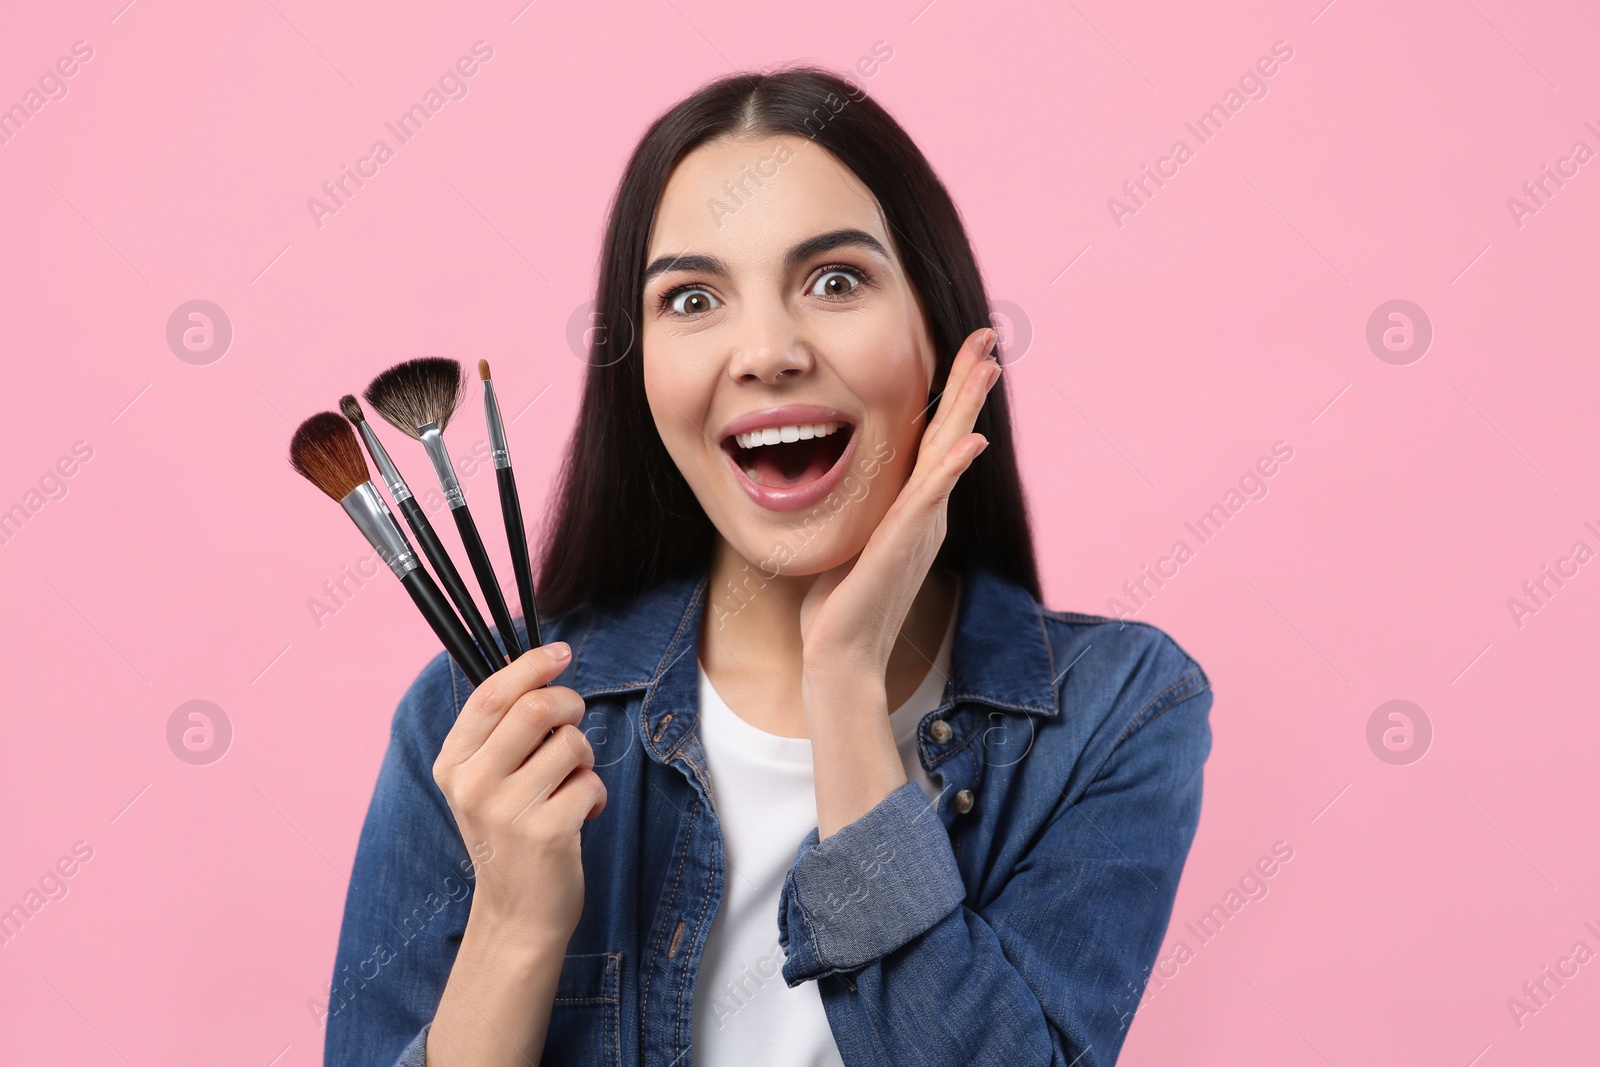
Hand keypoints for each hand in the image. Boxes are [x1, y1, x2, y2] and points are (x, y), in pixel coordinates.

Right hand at [432, 642, 605, 949]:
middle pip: (536, 708)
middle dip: (570, 705)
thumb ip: (501, 729)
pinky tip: (580, 816)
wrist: (516, 913)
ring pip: (570, 743)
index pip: (490, 694)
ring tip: (570, 785)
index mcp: (453, 763)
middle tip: (575, 722)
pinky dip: (595, 794)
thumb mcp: (487, 780)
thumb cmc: (511, 834)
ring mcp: (506, 811)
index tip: (560, 652)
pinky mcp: (545, 833)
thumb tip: (529, 664)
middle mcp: (472, 784)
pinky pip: (590, 782)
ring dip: (584, 757)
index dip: (530, 665)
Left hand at [799, 326, 999, 681]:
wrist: (841, 655)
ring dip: (968, 407)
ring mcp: (920, 526)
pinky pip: (932, 495)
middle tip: (990, 337)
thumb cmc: (842, 605)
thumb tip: (850, 481)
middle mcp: (926, 511)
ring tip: (988, 366)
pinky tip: (972, 440)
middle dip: (969, 383)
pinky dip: (953, 465)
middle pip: (953, 434)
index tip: (964, 351)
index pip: (935, 438)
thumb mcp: (854, 539)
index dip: (950, 394)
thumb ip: (865, 510)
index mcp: (914, 507)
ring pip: (950, 453)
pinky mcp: (904, 542)